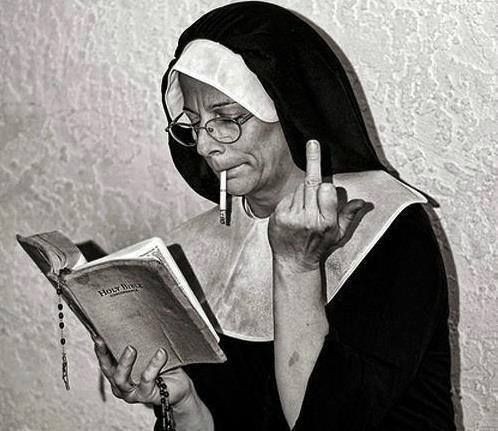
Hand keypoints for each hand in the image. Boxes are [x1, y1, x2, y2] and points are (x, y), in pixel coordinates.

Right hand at [94, 337, 190, 405]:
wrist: (180, 385)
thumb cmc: (164, 367)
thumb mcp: (149, 352)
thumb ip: (141, 342)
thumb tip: (136, 317)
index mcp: (119, 373)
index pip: (105, 360)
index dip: (99, 349)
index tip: (96, 334)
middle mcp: (122, 385)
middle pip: (108, 370)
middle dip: (104, 355)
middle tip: (104, 339)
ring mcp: (133, 392)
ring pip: (122, 379)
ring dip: (125, 363)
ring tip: (131, 348)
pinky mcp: (147, 395)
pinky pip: (147, 379)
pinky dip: (153, 365)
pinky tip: (161, 353)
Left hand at [268, 139, 365, 271]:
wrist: (294, 262)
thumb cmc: (317, 247)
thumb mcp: (339, 234)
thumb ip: (350, 215)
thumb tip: (364, 202)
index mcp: (326, 221)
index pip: (326, 188)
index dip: (323, 175)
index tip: (314, 146)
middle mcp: (309, 219)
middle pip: (311, 184)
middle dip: (313, 170)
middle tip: (313, 144)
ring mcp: (292, 218)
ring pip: (298, 190)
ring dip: (302, 194)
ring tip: (304, 209)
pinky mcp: (279, 217)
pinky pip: (286, 198)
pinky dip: (290, 201)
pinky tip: (293, 212)